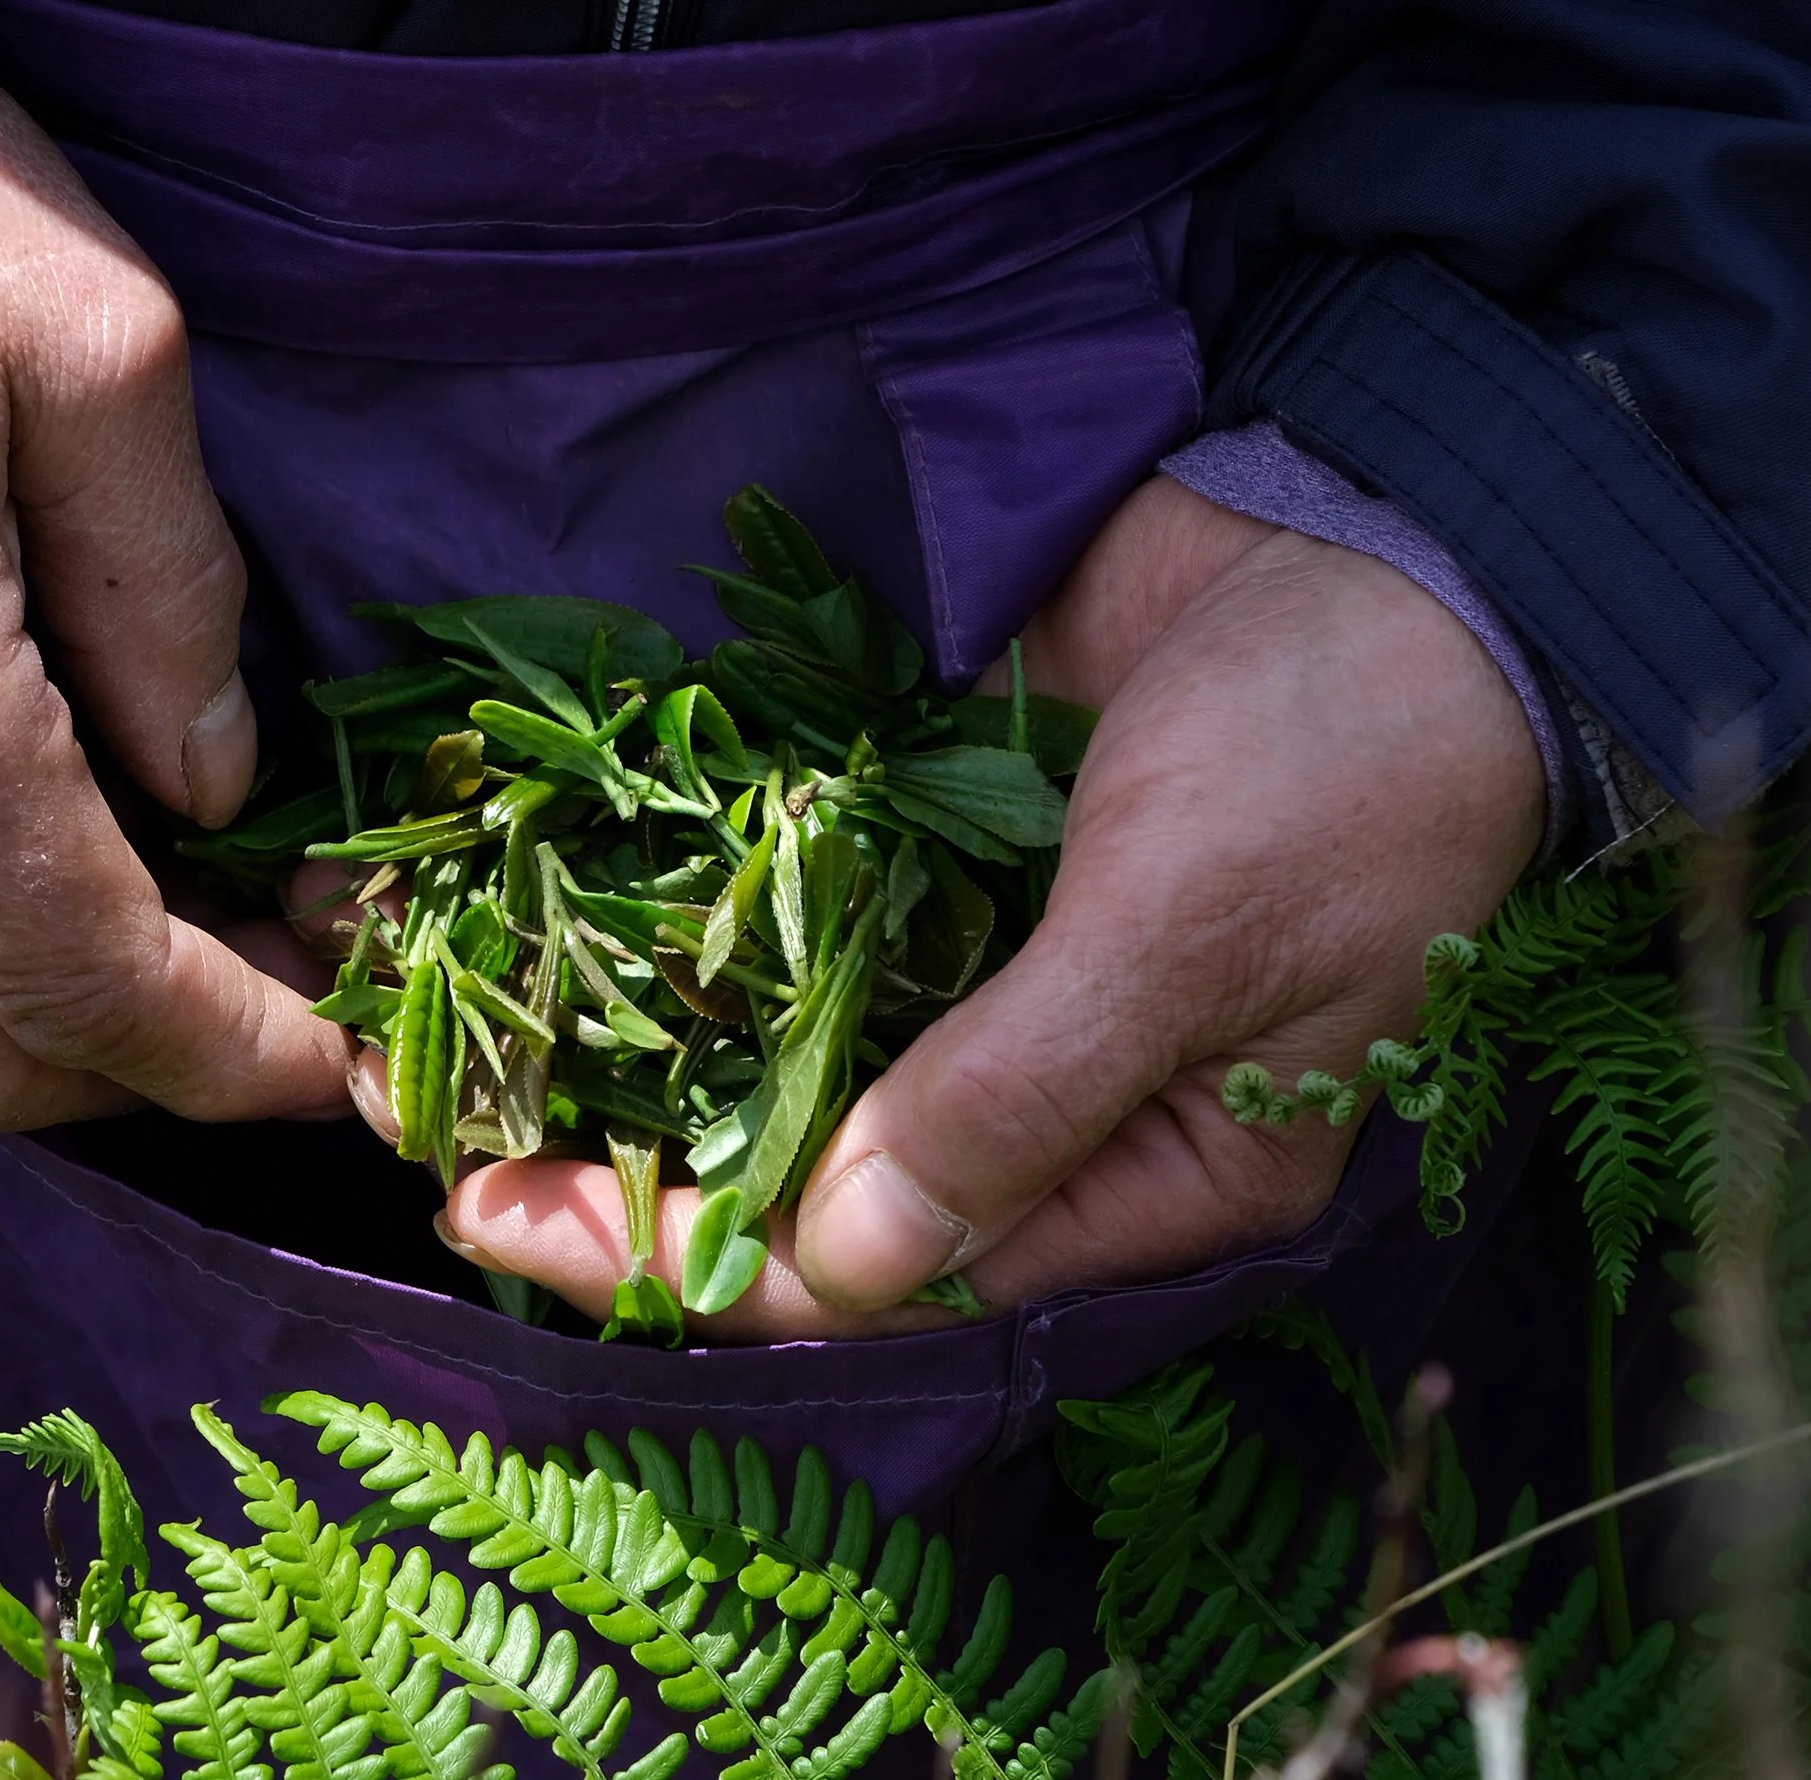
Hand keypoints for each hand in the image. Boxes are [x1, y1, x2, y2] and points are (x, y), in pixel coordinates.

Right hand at [0, 41, 349, 1128]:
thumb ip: (178, 605)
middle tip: (293, 1007)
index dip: (232, 1048)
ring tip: (205, 938)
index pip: (84, 973)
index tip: (347, 1062)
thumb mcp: (109, 355)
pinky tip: (74, 859)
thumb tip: (213, 791)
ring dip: (57, 1016)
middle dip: (151, 1073)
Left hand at [439, 477, 1545, 1335]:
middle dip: (616, 1161)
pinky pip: (787, 913)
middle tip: (421, 1128)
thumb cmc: (1346, 760)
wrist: (1390, 543)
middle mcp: (1040, 1102)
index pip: (881, 1268)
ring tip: (443, 1027)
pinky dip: (679, 919)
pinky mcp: (929, 851)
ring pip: (770, 1050)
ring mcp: (973, 970)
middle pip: (798, 1175)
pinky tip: (544, 909)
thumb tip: (845, 1262)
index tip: (504, 1217)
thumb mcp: (1191, 937)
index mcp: (1140, 1181)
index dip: (686, 1257)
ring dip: (619, 1043)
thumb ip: (1015, 1094)